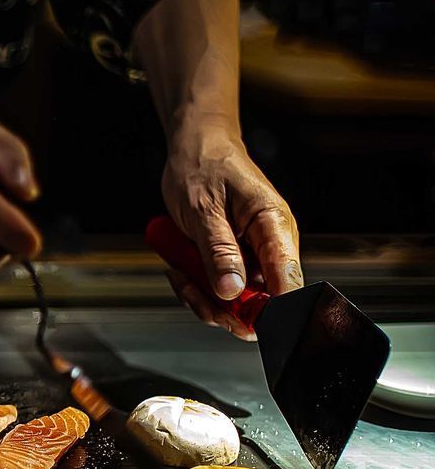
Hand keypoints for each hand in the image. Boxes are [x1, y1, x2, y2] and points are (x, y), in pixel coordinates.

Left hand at [161, 126, 302, 340]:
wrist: (195, 149)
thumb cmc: (204, 168)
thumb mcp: (203, 210)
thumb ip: (218, 251)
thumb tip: (231, 290)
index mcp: (275, 226)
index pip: (288, 279)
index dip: (269, 308)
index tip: (240, 319)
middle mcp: (270, 246)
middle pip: (261, 300)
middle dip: (224, 307)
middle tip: (191, 290)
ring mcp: (252, 256)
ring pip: (237, 301)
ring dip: (204, 298)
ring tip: (180, 274)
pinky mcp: (234, 262)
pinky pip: (219, 290)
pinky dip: (197, 288)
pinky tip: (179, 269)